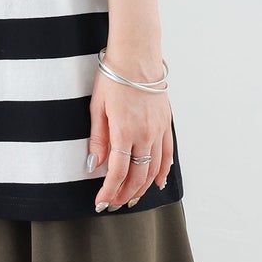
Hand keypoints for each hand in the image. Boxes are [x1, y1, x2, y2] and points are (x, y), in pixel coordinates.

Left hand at [87, 57, 173, 211]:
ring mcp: (158, 130)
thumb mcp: (96, 107)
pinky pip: (167, 154)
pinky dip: (162, 171)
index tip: (101, 202)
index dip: (109, 191)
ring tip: (131, 199)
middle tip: (113, 204)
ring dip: (142, 188)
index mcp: (124, 131)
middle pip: (137, 176)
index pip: (118, 172)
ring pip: (153, 169)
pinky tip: (156, 181)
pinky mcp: (166, 124)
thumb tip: (93, 165)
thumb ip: (97, 138)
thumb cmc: (112, 78)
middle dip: (124, 194)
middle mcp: (144, 135)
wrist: (136, 56)